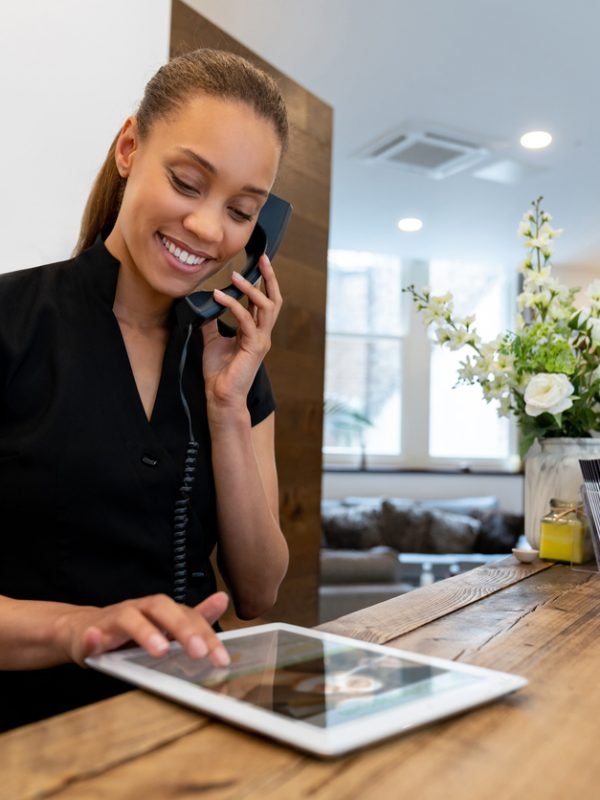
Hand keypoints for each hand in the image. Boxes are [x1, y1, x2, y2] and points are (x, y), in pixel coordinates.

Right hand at [54, 591, 229, 667]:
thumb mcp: (164, 627)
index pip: (188, 616)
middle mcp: (140, 609)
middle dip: (183, 629)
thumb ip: (193, 619)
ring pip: (129, 618)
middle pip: (163, 609)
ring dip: (145, 632)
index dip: (206, 634)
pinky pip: (90, 634)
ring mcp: (114, 619)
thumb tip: (223, 599)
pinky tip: (94, 642)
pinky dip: (92, 638)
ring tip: (159, 650)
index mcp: (161, 611)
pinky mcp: (89, 633)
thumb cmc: (129, 632)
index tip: (222, 658)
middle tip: (199, 652)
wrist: (82, 629)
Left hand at [201, 255, 281, 410]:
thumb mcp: (212, 339)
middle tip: (263, 259)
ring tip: (235, 276)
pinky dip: (232, 305)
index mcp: (255, 331)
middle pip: (274, 299)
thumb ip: (213, 321)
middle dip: (270, 278)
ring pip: (266, 306)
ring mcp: (261, 340)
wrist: (221, 395)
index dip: (264, 282)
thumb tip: (206, 303)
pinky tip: (218, 296)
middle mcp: (262, 333)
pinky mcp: (254, 346)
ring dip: (251, 288)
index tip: (259, 263)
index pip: (264, 301)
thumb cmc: (219, 371)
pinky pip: (246, 319)